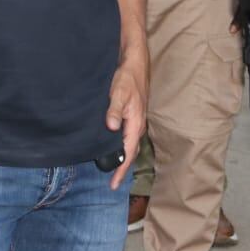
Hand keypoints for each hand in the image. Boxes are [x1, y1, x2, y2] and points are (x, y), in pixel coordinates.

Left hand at [105, 52, 147, 188]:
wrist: (135, 65)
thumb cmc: (127, 78)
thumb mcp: (118, 92)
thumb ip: (114, 110)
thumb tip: (111, 127)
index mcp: (136, 124)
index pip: (128, 153)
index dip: (120, 170)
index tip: (113, 184)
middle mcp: (138, 126)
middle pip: (130, 153)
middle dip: (122, 168)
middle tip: (112, 182)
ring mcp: (136, 122)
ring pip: (129, 145)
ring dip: (122, 157)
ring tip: (111, 169)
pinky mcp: (132, 117)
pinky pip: (127, 137)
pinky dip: (121, 146)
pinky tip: (113, 146)